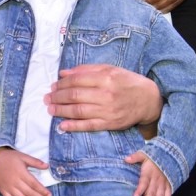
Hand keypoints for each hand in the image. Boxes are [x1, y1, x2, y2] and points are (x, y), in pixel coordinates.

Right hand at [0, 147, 51, 195]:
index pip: (34, 184)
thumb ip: (35, 162)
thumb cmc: (10, 157)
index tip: (50, 195)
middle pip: (29, 192)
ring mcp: (8, 188)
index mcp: (21, 172)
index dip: (42, 190)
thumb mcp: (23, 156)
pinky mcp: (3, 191)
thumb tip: (47, 166)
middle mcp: (15, 182)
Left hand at [44, 65, 162, 132]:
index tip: (53, 86)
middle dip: (57, 97)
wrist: (148, 100)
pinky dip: (74, 126)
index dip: (62, 84)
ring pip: (79, 111)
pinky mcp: (110, 124)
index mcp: (106, 78)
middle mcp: (106, 94)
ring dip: (61, 110)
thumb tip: (64, 73)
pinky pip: (89, 126)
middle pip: (75, 96)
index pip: (77, 80)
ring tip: (50, 109)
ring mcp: (108, 111)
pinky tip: (62, 125)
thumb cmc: (127, 82)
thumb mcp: (110, 69)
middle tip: (47, 98)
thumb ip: (86, 70)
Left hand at [126, 151, 171, 195]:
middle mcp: (157, 180)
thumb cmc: (152, 157)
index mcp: (149, 172)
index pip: (144, 182)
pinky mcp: (169, 187)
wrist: (168, 156)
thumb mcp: (143, 154)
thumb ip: (135, 157)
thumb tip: (126, 159)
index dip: (140, 189)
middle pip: (152, 192)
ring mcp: (164, 184)